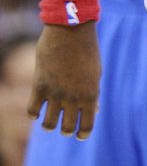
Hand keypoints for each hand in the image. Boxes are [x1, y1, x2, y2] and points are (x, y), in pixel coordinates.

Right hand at [29, 23, 101, 138]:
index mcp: (90, 96)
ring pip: (48, 124)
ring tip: (50, 122)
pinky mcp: (39, 86)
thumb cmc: (86, 50)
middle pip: (67, 128)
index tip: (79, 135)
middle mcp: (73, 98)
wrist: (70, 31)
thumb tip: (94, 110)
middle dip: (67, 130)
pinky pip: (32, 111)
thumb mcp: (95, 72)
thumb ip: (93, 93)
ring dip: (49, 125)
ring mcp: (55, 93)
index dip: (83, 134)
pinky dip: (34, 114)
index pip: (87, 127)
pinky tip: (36, 111)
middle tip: (65, 127)